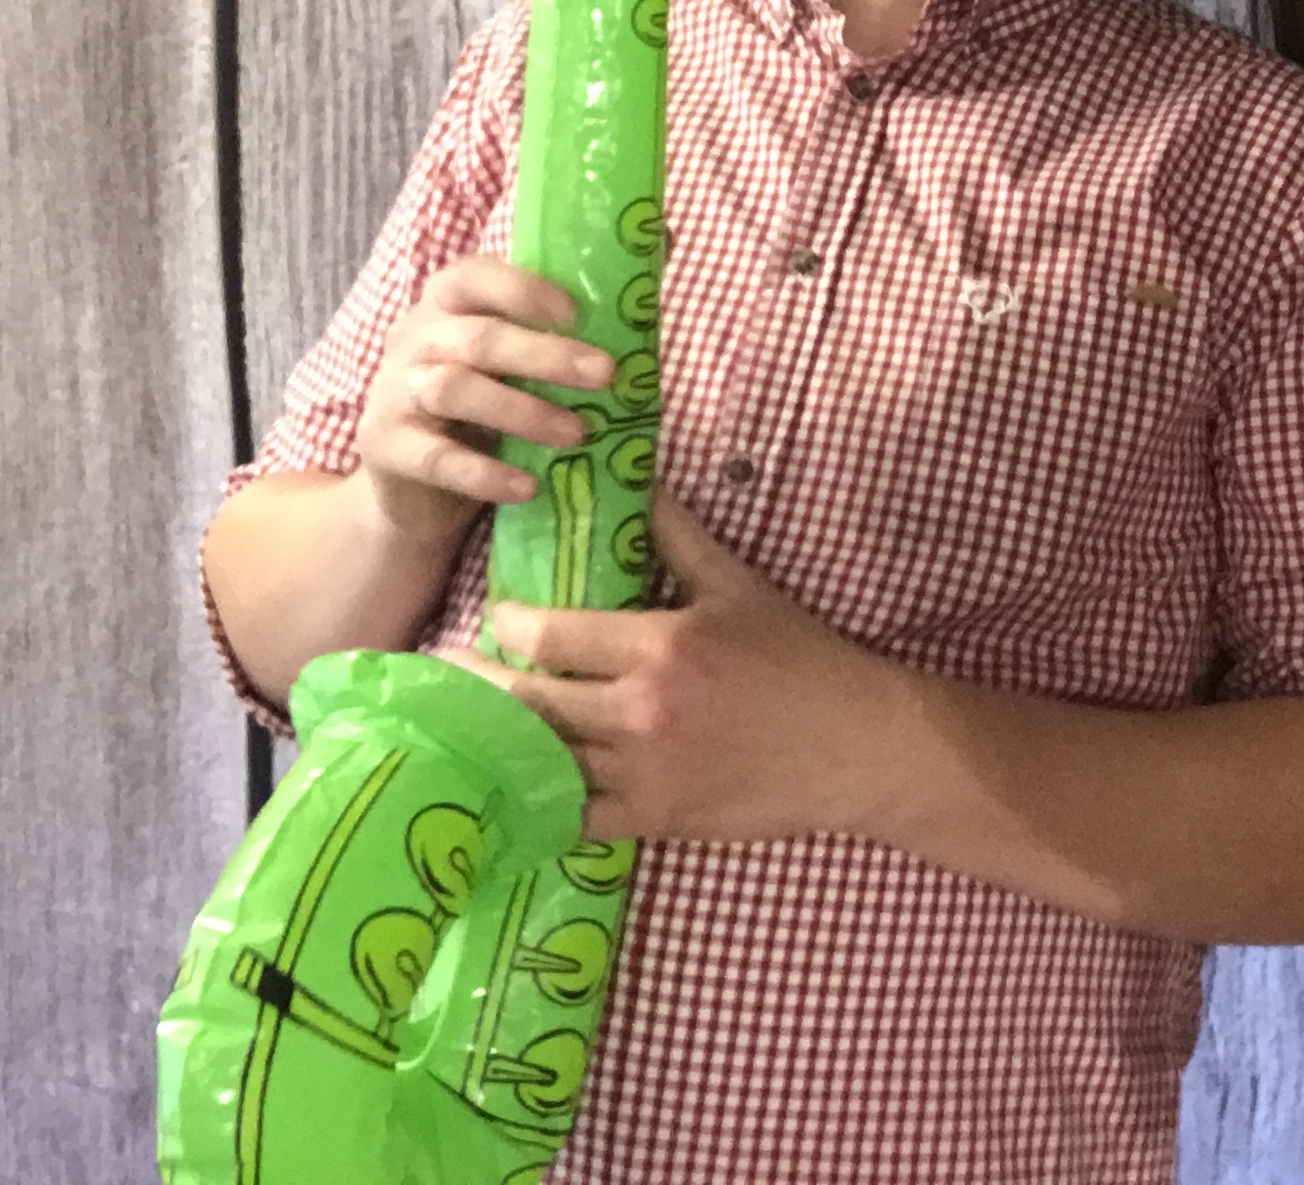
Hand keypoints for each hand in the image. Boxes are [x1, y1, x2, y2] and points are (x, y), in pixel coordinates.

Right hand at [355, 255, 610, 544]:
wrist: (418, 485)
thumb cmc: (488, 402)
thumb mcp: (526, 355)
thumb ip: (580, 309)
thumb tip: (662, 237)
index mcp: (450, 303)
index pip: (475, 275)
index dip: (526, 289)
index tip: (579, 313)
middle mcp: (415, 338)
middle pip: (478, 337)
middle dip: (545, 355)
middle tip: (606, 375)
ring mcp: (395, 392)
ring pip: (453, 390)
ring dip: (522, 411)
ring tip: (578, 433)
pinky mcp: (385, 447)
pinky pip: (434, 457)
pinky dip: (484, 473)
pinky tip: (527, 487)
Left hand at [457, 492, 914, 844]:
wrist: (855, 744)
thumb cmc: (800, 658)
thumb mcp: (740, 586)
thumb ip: (679, 537)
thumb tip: (637, 484)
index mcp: (660, 646)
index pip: (547, 634)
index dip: (508, 624)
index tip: (494, 616)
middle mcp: (640, 712)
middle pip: (528, 699)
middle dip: (479, 682)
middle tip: (447, 671)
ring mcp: (644, 774)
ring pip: (542, 759)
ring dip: (499, 740)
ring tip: (463, 724)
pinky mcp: (654, 820)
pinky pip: (573, 816)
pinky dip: (540, 802)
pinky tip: (512, 788)